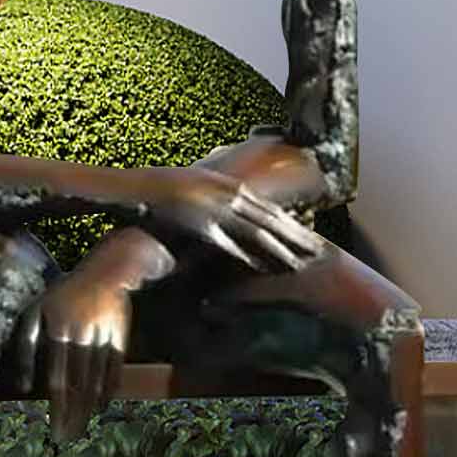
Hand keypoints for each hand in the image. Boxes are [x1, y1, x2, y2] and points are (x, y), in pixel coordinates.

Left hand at [11, 265, 134, 442]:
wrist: (105, 270)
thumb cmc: (62, 295)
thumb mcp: (35, 312)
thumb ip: (26, 347)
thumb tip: (25, 386)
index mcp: (57, 329)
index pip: (58, 377)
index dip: (56, 406)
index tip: (53, 429)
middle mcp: (81, 333)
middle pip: (78, 384)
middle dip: (72, 414)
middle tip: (68, 439)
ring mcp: (103, 334)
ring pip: (96, 379)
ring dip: (89, 407)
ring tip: (81, 428)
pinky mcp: (120, 335)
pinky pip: (115, 368)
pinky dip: (109, 389)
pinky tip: (102, 406)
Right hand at [141, 166, 322, 271]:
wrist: (137, 187)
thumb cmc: (165, 189)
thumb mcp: (198, 186)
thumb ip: (219, 198)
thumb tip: (233, 207)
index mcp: (231, 186)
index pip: (270, 209)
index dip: (292, 224)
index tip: (310, 237)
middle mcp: (230, 195)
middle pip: (272, 220)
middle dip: (297, 237)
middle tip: (319, 253)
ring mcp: (217, 210)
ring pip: (258, 232)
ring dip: (281, 249)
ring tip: (301, 265)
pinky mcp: (202, 225)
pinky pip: (231, 245)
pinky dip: (249, 257)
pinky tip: (264, 270)